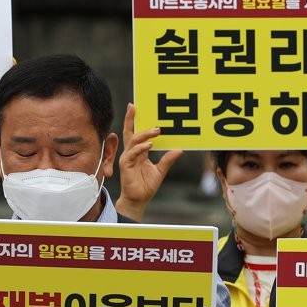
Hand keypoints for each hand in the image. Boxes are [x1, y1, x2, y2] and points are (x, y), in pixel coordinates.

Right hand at [116, 102, 183, 219]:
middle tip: (136, 106)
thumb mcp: (161, 170)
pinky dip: (141, 148)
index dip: (135, 120)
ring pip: (134, 140)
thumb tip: (180, 149)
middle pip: (130, 131)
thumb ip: (168, 159)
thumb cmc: (146, 185)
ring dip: (145, 134)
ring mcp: (128, 158)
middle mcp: (132, 152)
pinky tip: (149, 145)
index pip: (136, 132)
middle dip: (132, 118)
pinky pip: (133, 153)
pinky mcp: (126, 165)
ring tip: (156, 130)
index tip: (136, 106)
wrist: (139, 200)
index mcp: (139, 152)